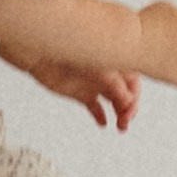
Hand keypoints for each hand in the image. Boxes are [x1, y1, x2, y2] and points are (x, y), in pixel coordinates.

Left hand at [0, 47, 142, 132]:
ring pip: (112, 102)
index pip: (134, 84)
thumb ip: (116, 86)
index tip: (129, 111)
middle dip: (128, 110)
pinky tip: (102, 123)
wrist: (42, 51)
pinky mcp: (80, 92)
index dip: (134, 99)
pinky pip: (94, 106)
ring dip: (119, 114)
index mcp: (115, 63)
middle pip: (125, 95)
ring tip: (120, 126)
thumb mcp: (100, 69)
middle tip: (124, 123)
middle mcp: (107, 73)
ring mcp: (94, 83)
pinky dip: (99, 115)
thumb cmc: (72, 50)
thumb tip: (128, 102)